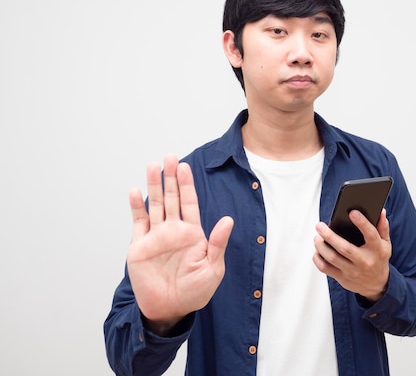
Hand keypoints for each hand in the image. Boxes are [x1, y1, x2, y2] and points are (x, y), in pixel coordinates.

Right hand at [127, 154, 233, 334]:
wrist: (170, 309)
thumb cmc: (195, 292)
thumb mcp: (212, 268)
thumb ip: (217, 243)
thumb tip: (228, 220)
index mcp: (192, 233)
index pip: (190, 203)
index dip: (187, 185)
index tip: (185, 167)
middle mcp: (173, 230)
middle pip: (172, 198)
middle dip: (170, 177)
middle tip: (169, 156)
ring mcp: (156, 237)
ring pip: (155, 205)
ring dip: (154, 186)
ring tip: (152, 166)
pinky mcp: (140, 247)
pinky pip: (138, 222)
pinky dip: (136, 207)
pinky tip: (135, 191)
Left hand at [312, 209, 390, 301]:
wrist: (377, 285)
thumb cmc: (379, 259)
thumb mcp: (385, 243)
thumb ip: (382, 227)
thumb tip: (381, 212)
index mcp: (377, 250)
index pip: (371, 234)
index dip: (362, 223)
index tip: (352, 212)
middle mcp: (364, 261)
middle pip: (344, 248)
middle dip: (329, 236)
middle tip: (319, 226)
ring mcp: (352, 271)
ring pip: (332, 258)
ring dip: (321, 246)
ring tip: (317, 237)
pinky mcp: (342, 278)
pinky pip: (325, 268)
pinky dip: (317, 258)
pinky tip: (317, 250)